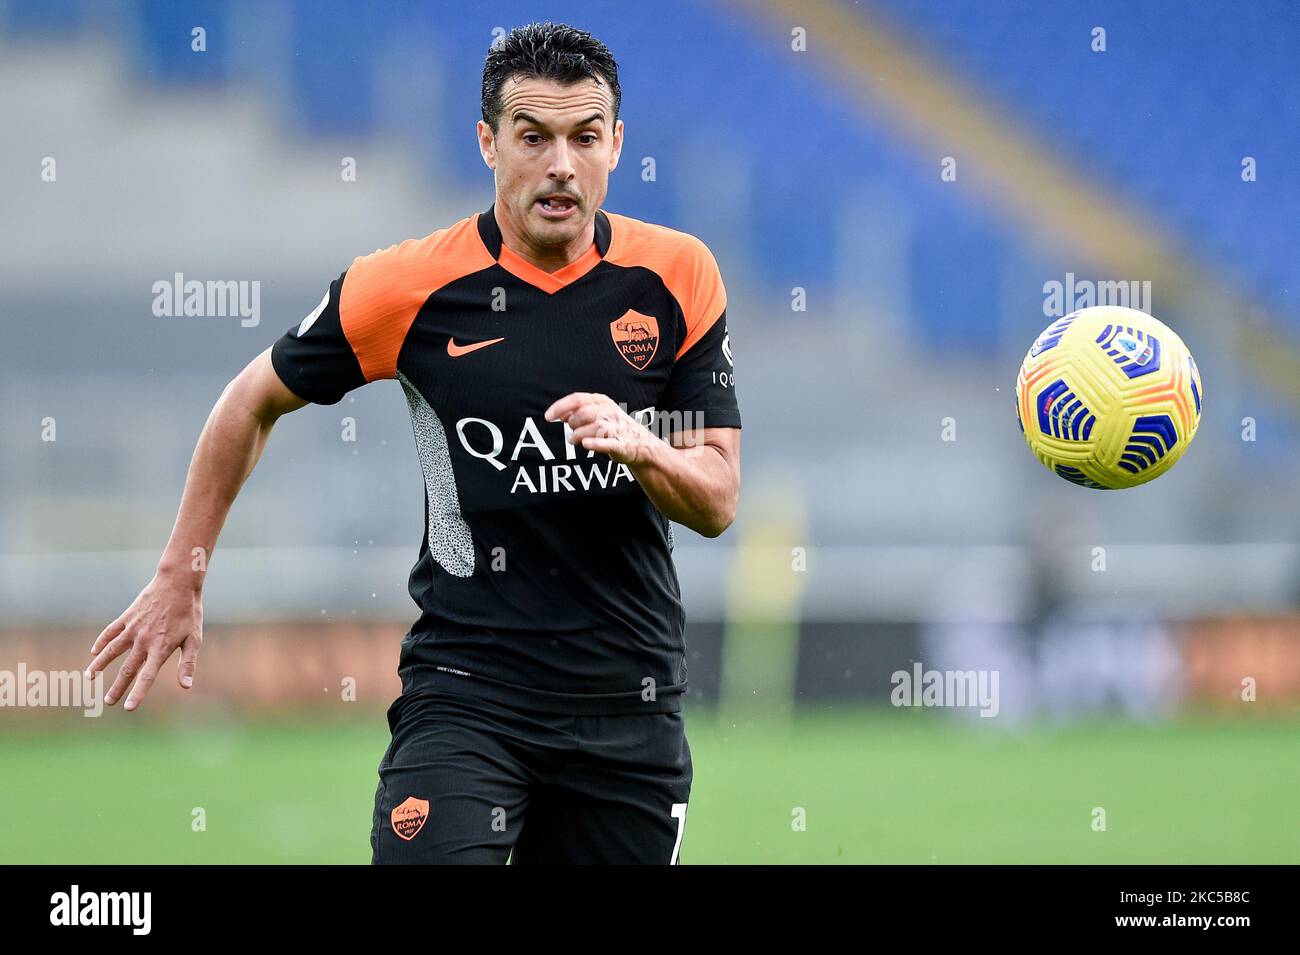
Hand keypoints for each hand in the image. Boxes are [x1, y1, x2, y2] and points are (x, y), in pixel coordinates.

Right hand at [87, 571, 203, 711]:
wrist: (177, 584)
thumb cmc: (189, 613)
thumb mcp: (194, 638)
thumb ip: (188, 663)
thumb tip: (186, 686)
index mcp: (161, 648)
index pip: (147, 677)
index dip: (137, 693)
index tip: (128, 707)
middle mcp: (143, 641)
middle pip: (127, 669)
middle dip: (117, 687)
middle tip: (108, 702)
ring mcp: (133, 628)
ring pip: (111, 651)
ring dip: (99, 665)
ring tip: (89, 678)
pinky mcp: (127, 617)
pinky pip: (110, 632)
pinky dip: (101, 642)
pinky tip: (94, 652)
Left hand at [544, 392, 656, 465]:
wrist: (641, 444)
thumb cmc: (612, 428)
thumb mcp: (596, 414)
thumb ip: (577, 412)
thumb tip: (558, 414)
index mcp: (602, 402)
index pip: (578, 399)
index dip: (560, 407)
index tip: (547, 417)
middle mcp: (610, 412)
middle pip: (585, 413)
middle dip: (573, 423)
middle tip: (572, 431)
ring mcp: (617, 428)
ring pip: (594, 427)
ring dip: (579, 435)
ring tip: (574, 441)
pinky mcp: (621, 444)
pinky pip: (608, 443)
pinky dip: (596, 443)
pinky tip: (586, 444)